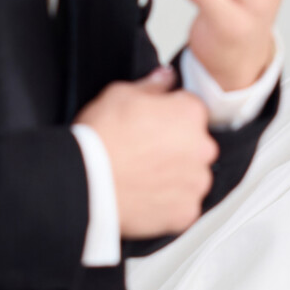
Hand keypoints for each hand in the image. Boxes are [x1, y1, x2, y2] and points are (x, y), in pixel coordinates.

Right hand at [76, 68, 218, 238]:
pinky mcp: (186, 212)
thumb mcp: (120, 94)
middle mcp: (202, 148)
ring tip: (143, 176)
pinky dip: (169, 204)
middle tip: (145, 152)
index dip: (170, 116)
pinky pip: (184, 206)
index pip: (191, 110)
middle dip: (176, 148)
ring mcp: (196, 183)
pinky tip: (146, 195)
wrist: (86, 181)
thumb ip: (151, 85)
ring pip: (192, 177)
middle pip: (196, 145)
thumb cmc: (100, 139)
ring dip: (175, 177)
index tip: (154, 125)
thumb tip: (165, 77)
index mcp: (190, 114)